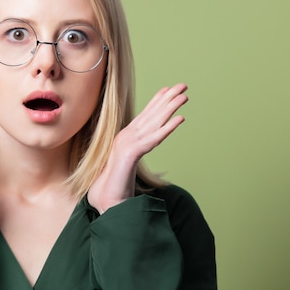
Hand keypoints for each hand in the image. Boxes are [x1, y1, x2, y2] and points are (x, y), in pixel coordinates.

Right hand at [87, 83, 187, 213]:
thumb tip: (142, 156)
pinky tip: (180, 119)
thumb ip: (133, 159)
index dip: (156, 102)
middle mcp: (125, 138)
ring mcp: (127, 145)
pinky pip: (153, 139)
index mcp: (124, 140)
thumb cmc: (114, 190)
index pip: (143, 117)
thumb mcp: (127, 169)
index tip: (168, 90)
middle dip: (167, 99)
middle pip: (150, 115)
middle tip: (183, 85)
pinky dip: (167, 128)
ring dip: (170, 108)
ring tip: (184, 96)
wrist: (105, 204)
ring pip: (153, 123)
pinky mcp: (130, 155)